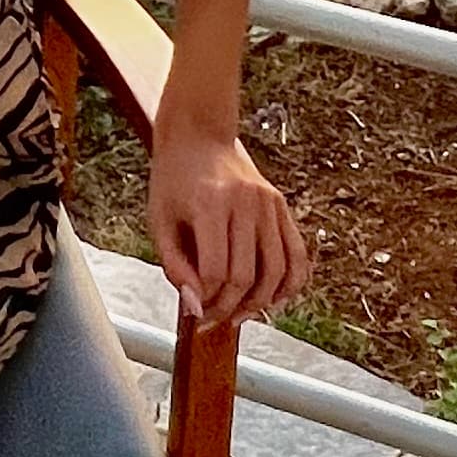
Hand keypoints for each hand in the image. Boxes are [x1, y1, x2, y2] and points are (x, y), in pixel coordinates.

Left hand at [147, 124, 306, 331]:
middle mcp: (245, 203)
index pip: (215, 271)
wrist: (198, 137)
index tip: (196, 309)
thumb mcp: (159, 222)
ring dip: (259, 304)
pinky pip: (297, 256)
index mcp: (210, 204)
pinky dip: (290, 285)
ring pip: (277, 272)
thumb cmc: (174, 182)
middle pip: (246, 276)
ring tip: (240, 315)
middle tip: (214, 318)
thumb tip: (196, 306)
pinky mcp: (281, 206)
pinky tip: (272, 300)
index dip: (206, 300)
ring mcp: (268, 204)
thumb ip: (174, 267)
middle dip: (229, 307)